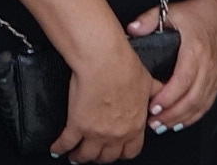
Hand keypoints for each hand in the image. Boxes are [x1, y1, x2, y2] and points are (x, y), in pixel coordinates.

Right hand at [51, 40, 158, 161]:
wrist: (105, 61)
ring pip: (87, 155)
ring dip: (80, 157)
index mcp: (135, 126)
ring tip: (74, 156)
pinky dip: (60, 148)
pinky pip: (66, 142)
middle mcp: (117, 134)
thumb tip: (160, 92)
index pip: (130, 151)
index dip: (121, 153)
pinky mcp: (77, 124)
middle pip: (107, 157)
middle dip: (100, 157)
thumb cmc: (125, 68)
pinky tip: (56, 149)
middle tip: (93, 154)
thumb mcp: (148, 83)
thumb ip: (155, 93)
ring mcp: (96, 132)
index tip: (115, 151)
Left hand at [131, 0, 216, 132]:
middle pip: (193, 98)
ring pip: (202, 104)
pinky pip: (209, 102)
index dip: (168, 97)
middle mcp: (210, 66)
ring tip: (162, 126)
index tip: (152, 106)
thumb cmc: (194, 12)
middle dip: (172, 114)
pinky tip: (180, 122)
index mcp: (196, 51)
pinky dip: (195, 115)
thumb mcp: (170, 11)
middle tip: (152, 123)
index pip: (183, 80)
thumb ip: (148, 20)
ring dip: (182, 118)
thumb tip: (131, 30)